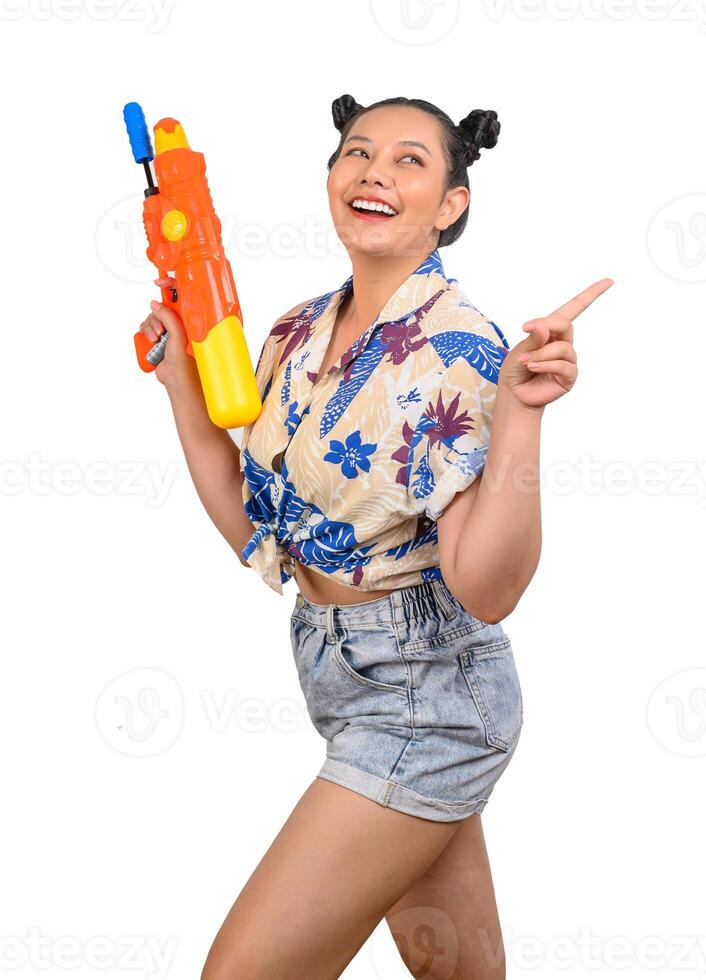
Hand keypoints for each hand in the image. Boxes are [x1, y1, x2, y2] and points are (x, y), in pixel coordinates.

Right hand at [138, 276, 200, 391]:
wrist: (177, 381)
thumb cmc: (186, 362)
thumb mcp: (178, 336)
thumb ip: (168, 317)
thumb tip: (156, 304)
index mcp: (190, 319)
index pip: (181, 296)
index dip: (171, 284)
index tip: (160, 282)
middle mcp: (180, 323)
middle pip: (162, 306)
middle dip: (157, 316)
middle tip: (161, 331)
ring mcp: (169, 331)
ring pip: (152, 317)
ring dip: (150, 327)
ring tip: (157, 340)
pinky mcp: (159, 339)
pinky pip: (146, 327)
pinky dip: (145, 332)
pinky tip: (151, 341)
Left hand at [499, 278, 613, 410]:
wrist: (514, 395)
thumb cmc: (516, 369)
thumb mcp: (520, 349)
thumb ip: (533, 338)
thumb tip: (543, 325)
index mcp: (552, 331)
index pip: (574, 308)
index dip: (591, 294)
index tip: (608, 281)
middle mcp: (563, 343)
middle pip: (565, 325)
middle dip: (547, 326)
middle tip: (526, 330)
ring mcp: (568, 360)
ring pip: (561, 348)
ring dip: (540, 353)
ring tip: (525, 361)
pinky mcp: (569, 376)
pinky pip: (562, 365)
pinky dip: (545, 365)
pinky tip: (532, 368)